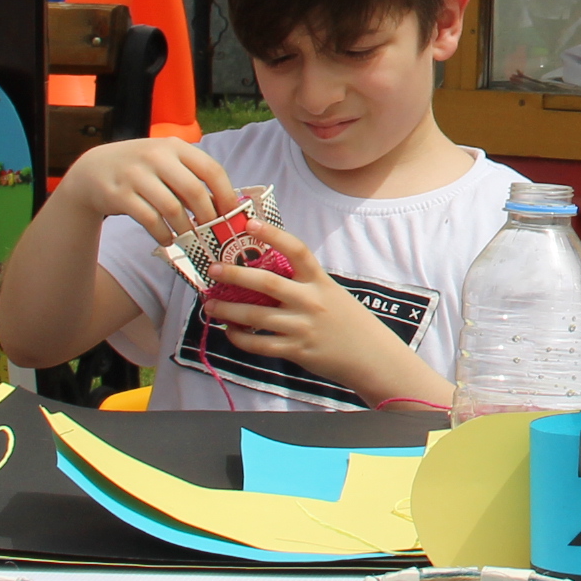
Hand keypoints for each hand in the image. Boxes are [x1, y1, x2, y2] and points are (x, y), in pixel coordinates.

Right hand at [61, 137, 240, 248]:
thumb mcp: (166, 163)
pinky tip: (168, 239)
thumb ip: (192, 179)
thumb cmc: (141, 169)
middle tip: (212, 232)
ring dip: (186, 229)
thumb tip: (225, 208)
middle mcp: (156, 156)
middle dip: (208, 216)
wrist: (93, 170)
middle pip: (194, 190)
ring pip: (172, 208)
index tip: (232, 214)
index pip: (211, 169)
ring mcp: (136, 174)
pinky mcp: (119, 194)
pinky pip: (150, 220)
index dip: (226, 194)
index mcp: (175, 146)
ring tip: (190, 238)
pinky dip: (163, 234)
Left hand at [200, 231, 414, 395]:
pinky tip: (230, 332)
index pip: (296, 250)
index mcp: (320, 281)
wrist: (371, 356)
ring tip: (209, 305)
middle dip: (234, 275)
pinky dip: (239, 338)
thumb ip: (302, 284)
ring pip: (254, 317)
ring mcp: (303, 327)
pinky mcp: (296, 350)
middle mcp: (311, 301)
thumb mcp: (330, 293)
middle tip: (213, 270)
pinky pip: (259, 344)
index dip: (273, 234)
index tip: (249, 224)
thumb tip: (262, 275)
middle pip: (266, 283)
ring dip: (227, 311)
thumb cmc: (348, 321)